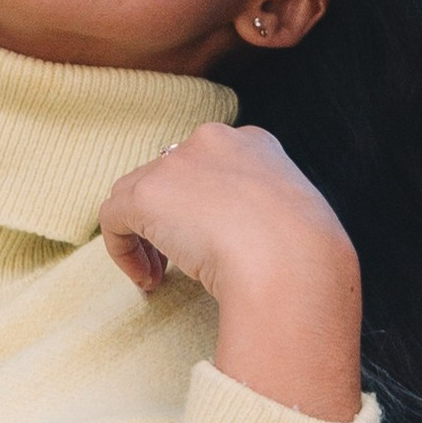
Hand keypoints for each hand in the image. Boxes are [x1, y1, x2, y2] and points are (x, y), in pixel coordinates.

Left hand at [101, 123, 363, 422]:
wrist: (291, 261)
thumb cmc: (306, 255)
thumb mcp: (300, 221)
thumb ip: (271, 218)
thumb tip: (255, 243)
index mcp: (255, 144)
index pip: (212, 164)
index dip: (206, 205)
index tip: (214, 241)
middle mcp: (213, 141)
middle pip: (172, 175)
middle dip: (173, 217)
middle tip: (184, 261)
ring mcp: (177, 163)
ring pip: (139, 194)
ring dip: (147, 234)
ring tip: (163, 275)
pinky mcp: (145, 194)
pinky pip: (114, 218)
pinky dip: (123, 252)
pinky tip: (149, 281)